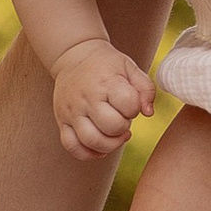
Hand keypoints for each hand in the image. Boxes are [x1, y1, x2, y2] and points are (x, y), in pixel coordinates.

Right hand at [52, 36, 155, 159]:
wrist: (74, 56)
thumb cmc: (106, 64)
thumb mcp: (130, 67)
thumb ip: (146, 88)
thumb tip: (148, 113)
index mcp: (106, 82)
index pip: (129, 105)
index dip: (135, 109)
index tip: (130, 103)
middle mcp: (86, 98)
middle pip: (111, 127)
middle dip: (123, 128)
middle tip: (122, 119)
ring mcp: (72, 111)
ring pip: (92, 141)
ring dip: (110, 144)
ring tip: (114, 135)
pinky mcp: (62, 121)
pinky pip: (71, 146)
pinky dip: (88, 154)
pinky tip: (99, 148)